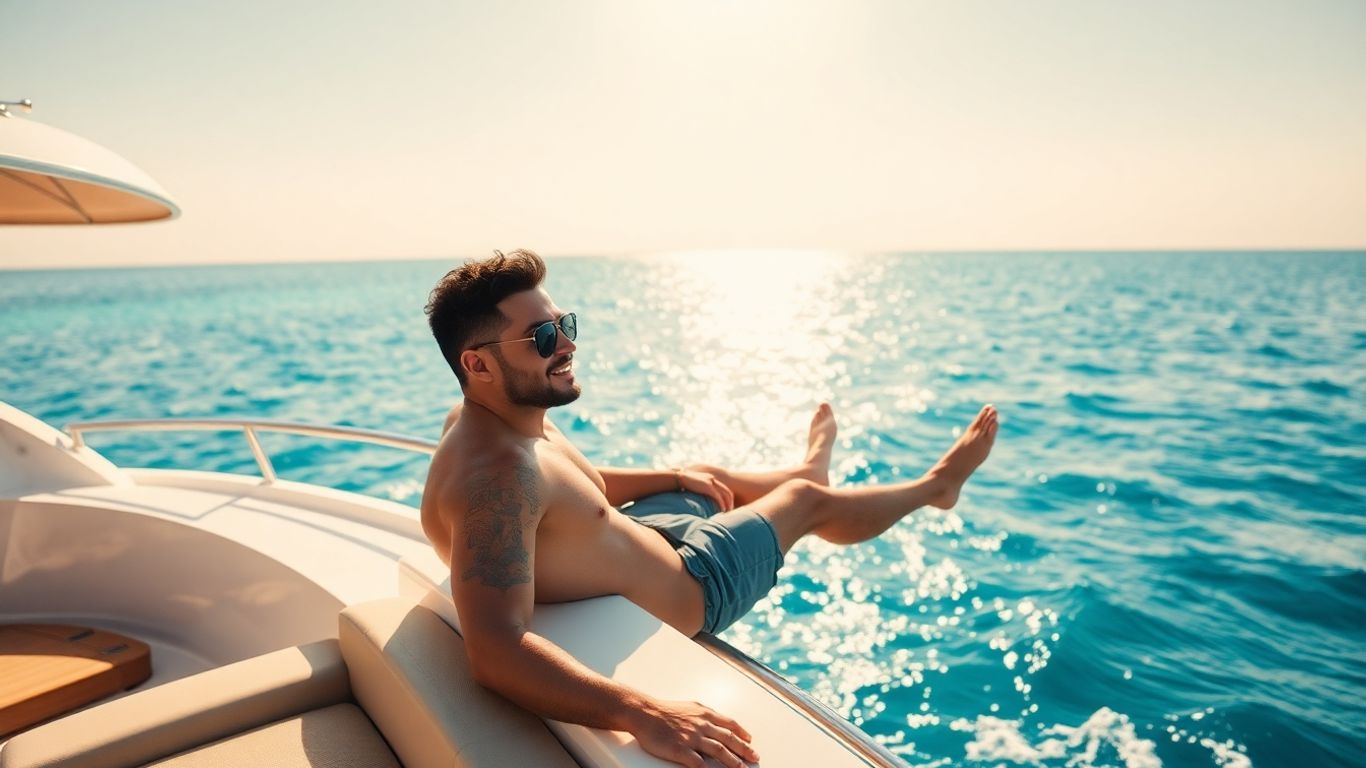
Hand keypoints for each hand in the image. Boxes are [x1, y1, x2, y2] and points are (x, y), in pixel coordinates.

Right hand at [629, 699, 758, 766]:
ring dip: (732, 761)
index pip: (729, 724)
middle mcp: (701, 725)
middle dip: (744, 749)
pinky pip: (698, 763)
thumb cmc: (664, 710)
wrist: (644, 712)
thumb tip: (716, 720)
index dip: (742, 733)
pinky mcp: (680, 749)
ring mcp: (691, 737)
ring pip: (718, 750)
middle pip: (728, 739)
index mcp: (704, 714)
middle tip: (754, 757)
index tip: (750, 740)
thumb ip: (703, 715)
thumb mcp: (689, 707)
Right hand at [678, 470, 734, 511]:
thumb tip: (701, 500)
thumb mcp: (695, 486)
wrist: (679, 477)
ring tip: (727, 512)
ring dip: (727, 504)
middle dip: (730, 502)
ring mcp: (711, 482)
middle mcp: (713, 479)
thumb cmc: (684, 484)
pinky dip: (721, 504)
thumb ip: (700, 490)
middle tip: (729, 511)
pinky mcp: (708, 486)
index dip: (727, 498)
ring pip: (725, 494)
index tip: (726, 506)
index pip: (724, 489)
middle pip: (727, 491)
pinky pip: (718, 497)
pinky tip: (722, 510)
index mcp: (710, 479)